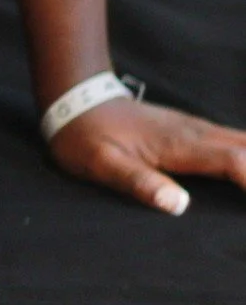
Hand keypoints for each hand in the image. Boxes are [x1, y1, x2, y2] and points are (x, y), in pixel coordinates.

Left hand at [50, 97, 245, 214]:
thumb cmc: (84, 136)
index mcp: (181, 144)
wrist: (75, 99)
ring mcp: (202, 131)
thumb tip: (177, 205)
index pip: (236, 162)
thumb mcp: (100, 164)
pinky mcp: (200, 134)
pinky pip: (242, 145)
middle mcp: (200, 134)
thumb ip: (136, 182)